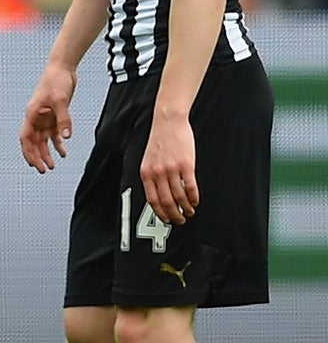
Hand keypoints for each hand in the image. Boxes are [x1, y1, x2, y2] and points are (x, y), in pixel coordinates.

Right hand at [18, 63, 76, 172]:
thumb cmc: (56, 81)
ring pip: (43, 140)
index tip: (34, 164)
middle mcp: (36, 118)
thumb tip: (66, 138)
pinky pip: (54, 133)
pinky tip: (63, 151)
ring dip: (47, 152)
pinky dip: (58, 143)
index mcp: (32, 114)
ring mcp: (45, 117)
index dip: (28, 152)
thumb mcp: (61, 100)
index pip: (26, 138)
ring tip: (53, 165)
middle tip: (44, 170)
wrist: (63, 68)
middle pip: (34, 142)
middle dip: (37, 156)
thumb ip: (63, 120)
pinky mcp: (54, 115)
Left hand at [141, 112, 198, 226]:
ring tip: (189, 211)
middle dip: (174, 215)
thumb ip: (152, 177)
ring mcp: (172, 169)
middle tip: (180, 220)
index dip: (161, 213)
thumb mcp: (148, 160)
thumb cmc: (159, 140)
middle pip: (166, 202)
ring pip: (179, 197)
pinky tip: (195, 201)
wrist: (167, 122)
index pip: (152, 200)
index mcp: (146, 173)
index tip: (167, 220)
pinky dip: (194, 198)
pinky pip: (191, 187)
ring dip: (186, 208)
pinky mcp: (187, 165)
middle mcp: (158, 173)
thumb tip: (158, 196)